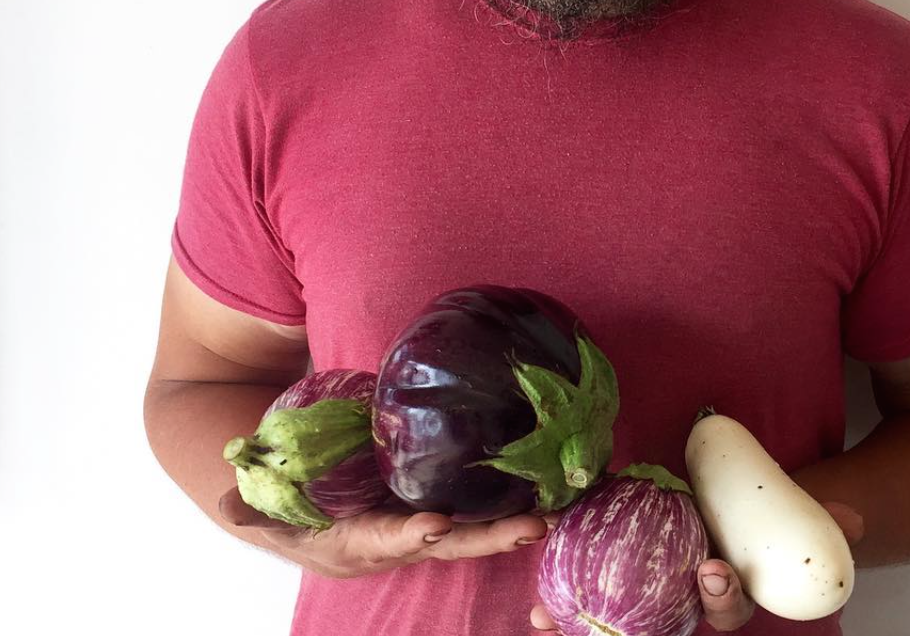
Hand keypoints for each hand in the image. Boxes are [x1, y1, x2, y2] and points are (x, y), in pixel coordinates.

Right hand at [219, 486, 554, 578]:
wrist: (305, 518)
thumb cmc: (288, 509)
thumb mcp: (265, 508)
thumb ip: (251, 505)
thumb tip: (227, 501)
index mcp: (354, 544)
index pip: (383, 540)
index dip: (407, 535)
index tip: (434, 525)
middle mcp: (394, 544)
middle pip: (445, 544)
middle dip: (486, 540)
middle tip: (530, 528)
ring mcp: (417, 530)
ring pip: (467, 534)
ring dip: (507, 528)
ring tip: (551, 516)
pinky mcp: (433, 510)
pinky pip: (471, 515)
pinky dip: (504, 511)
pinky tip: (542, 497)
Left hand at [528, 502, 863, 632]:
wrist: (730, 510)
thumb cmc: (754, 520)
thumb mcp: (786, 514)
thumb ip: (815, 515)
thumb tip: (852, 519)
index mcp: (721, 590)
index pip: (725, 609)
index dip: (721, 595)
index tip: (712, 568)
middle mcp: (680, 602)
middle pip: (661, 624)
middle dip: (631, 625)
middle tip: (606, 608)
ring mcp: (646, 595)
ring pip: (614, 620)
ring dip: (577, 622)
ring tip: (545, 616)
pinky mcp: (615, 577)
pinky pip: (587, 591)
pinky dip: (560, 596)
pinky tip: (534, 598)